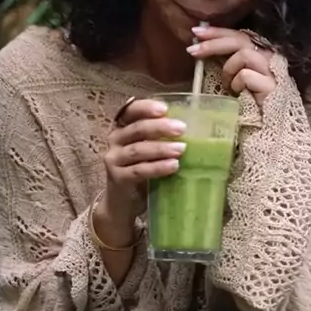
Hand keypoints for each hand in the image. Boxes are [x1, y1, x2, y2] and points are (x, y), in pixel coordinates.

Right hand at [104, 98, 186, 219]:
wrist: (123, 203)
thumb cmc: (142, 171)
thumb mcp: (149, 151)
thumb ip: (161, 139)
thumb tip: (196, 131)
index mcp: (123, 128)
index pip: (131, 111)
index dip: (146, 108)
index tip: (164, 108)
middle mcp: (115, 140)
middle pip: (136, 129)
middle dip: (160, 127)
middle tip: (181, 128)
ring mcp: (114, 160)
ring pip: (138, 150)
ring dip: (161, 148)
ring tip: (181, 149)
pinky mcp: (117, 178)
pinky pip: (138, 170)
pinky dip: (157, 167)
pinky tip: (172, 166)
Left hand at [187, 26, 275, 106]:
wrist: (263, 132)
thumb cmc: (246, 106)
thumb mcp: (232, 80)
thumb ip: (226, 63)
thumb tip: (201, 49)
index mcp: (259, 56)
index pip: (239, 36)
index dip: (218, 32)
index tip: (197, 32)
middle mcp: (269, 60)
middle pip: (241, 40)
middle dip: (214, 43)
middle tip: (192, 50)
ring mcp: (272, 72)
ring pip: (244, 54)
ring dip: (228, 69)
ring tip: (227, 86)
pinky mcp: (272, 86)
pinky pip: (245, 75)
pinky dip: (236, 84)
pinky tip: (239, 95)